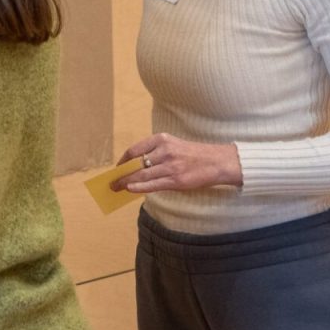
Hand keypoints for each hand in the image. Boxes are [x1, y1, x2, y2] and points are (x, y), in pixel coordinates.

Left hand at [112, 132, 243, 192]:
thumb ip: (156, 153)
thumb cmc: (194, 155)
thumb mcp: (174, 145)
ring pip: (141, 175)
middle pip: (135, 163)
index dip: (123, 160)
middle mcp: (164, 151)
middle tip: (112, 181)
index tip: (117, 167)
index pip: (135, 150)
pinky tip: (130, 189)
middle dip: (121, 174)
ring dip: (126, 182)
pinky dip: (138, 187)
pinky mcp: (176, 180)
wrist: (218, 162)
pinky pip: (152, 185)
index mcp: (162, 139)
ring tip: (117, 188)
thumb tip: (136, 166)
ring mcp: (170, 166)